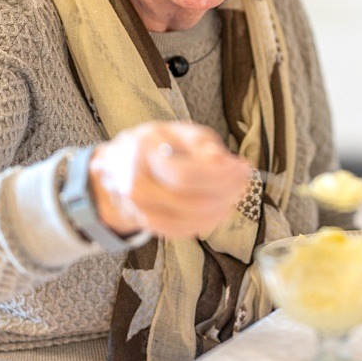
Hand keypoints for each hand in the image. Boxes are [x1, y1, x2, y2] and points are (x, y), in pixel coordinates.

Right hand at [88, 122, 251, 239]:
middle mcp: (138, 188)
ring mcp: (141, 211)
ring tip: (236, 189)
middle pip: (193, 201)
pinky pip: (186, 230)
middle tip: (244, 177)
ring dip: (224, 206)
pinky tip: (222, 205)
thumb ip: (199, 140)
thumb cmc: (152, 145)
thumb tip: (221, 159)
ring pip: (192, 219)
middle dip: (228, 190)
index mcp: (143, 155)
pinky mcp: (150, 226)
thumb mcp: (173, 130)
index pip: (186, 175)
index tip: (242, 166)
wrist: (116, 168)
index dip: (221, 175)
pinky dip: (210, 220)